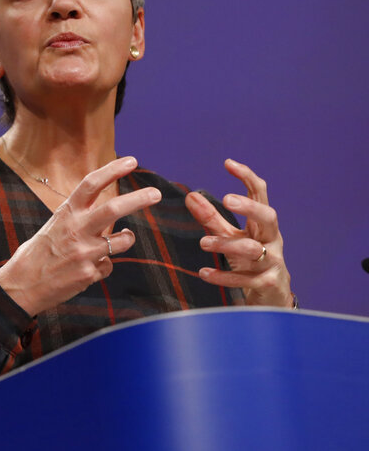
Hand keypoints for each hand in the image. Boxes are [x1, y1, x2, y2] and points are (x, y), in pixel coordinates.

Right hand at [0, 156, 161, 315]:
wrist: (21, 285)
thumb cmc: (38, 254)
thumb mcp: (54, 226)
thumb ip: (79, 219)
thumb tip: (107, 216)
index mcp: (65, 213)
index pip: (91, 184)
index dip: (113, 170)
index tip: (131, 161)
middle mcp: (75, 229)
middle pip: (113, 208)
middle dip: (139, 199)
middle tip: (156, 194)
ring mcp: (83, 252)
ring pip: (122, 241)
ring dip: (127, 238)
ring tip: (124, 237)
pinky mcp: (88, 274)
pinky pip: (108, 266)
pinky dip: (103, 265)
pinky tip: (87, 269)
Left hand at [185, 159, 292, 306]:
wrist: (271, 298)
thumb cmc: (250, 261)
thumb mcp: (230, 237)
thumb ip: (211, 218)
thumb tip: (190, 196)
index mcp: (263, 224)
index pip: (260, 195)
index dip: (247, 177)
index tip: (228, 163)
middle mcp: (271, 240)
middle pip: (268, 217)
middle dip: (250, 207)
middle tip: (226, 200)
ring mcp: (272, 262)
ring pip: (252, 249)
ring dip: (226, 244)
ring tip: (203, 243)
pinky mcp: (267, 284)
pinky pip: (245, 279)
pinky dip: (224, 277)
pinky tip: (203, 274)